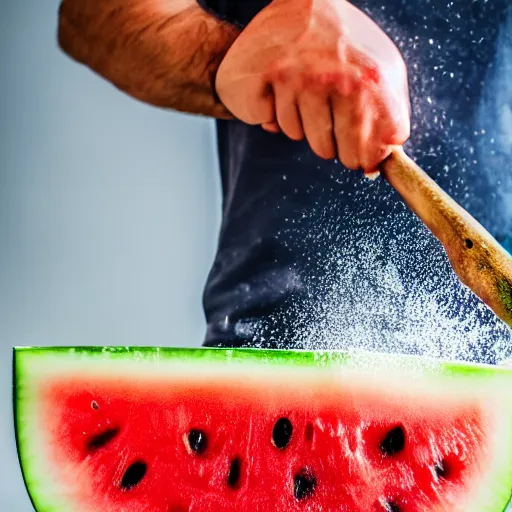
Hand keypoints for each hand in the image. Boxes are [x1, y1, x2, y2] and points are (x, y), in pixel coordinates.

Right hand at [215, 0, 410, 173]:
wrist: (300, 2)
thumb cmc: (341, 42)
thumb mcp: (381, 67)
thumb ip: (389, 112)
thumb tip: (383, 156)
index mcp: (370, 79)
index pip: (372, 148)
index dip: (366, 157)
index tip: (362, 157)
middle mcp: (335, 79)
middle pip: (337, 151)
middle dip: (336, 145)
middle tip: (331, 120)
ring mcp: (299, 78)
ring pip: (303, 138)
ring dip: (304, 125)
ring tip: (305, 94)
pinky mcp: (267, 78)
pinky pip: (274, 123)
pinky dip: (277, 113)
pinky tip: (282, 90)